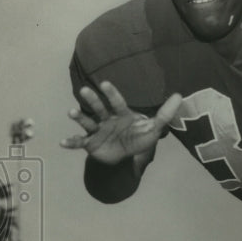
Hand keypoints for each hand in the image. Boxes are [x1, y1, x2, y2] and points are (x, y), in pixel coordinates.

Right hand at [60, 81, 182, 164]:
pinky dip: (71, 142)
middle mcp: (107, 119)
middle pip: (99, 108)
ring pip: (87, 122)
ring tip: (70, 113)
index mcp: (121, 114)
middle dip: (92, 100)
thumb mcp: (154, 128)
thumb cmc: (138, 138)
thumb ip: (165, 114)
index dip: (111, 94)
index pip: (117, 102)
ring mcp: (97, 130)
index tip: (104, 84)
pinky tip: (62, 143)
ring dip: (79, 117)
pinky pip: (80, 142)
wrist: (126, 157)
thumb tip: (179, 95)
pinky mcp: (90, 144)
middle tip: (84, 91)